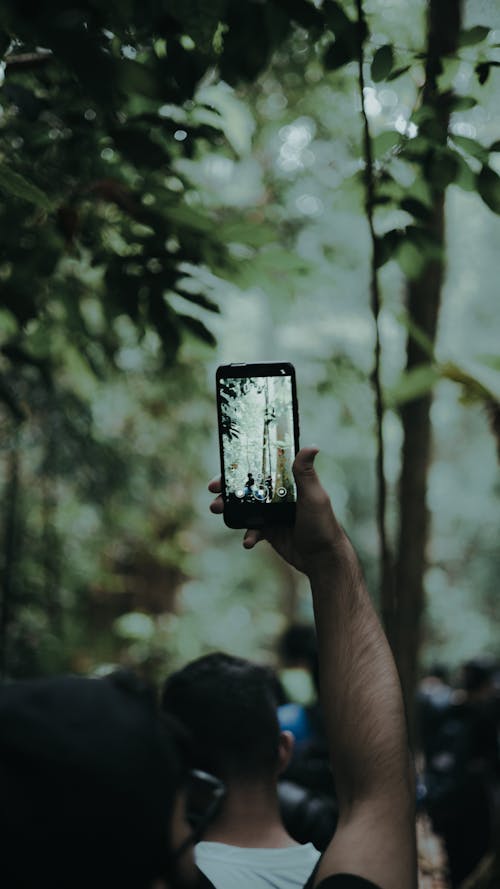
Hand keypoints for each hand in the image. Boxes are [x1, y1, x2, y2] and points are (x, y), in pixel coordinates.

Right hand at [208, 447, 352, 576]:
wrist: (322, 559)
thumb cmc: (322, 524)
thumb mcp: (313, 496)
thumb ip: (306, 474)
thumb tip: (312, 446)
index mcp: (288, 482)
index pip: (262, 468)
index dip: (243, 466)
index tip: (226, 466)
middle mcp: (278, 495)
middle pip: (248, 487)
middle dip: (228, 488)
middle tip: (213, 490)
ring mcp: (272, 513)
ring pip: (245, 508)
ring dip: (229, 509)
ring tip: (217, 509)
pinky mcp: (270, 531)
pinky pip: (252, 530)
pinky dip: (248, 535)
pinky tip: (248, 541)